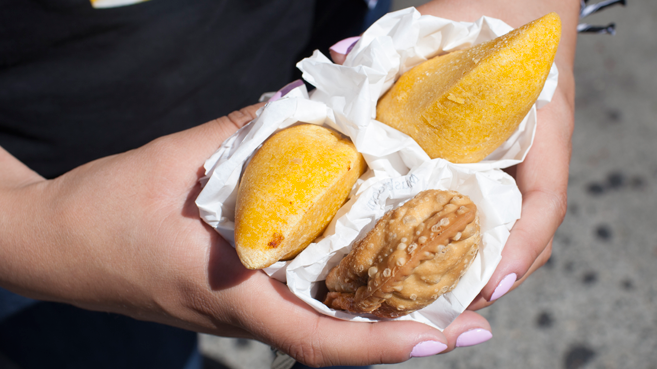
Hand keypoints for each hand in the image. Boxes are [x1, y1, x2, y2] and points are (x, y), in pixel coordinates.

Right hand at [0, 101, 494, 365]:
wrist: (55, 246)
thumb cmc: (107, 210)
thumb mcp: (178, 159)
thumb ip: (246, 132)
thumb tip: (306, 106)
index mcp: (232, 291)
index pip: (320, 338)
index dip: (385, 343)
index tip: (444, 338)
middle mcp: (244, 313)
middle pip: (336, 338)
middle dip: (404, 332)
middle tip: (469, 312)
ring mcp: (239, 313)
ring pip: (322, 325)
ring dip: (381, 315)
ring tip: (438, 291)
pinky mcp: (233, 299)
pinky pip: (299, 305)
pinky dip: (342, 294)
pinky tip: (369, 268)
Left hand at [412, 0, 578, 308]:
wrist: (509, 7)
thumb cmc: (484, 21)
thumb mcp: (448, 28)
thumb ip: (394, 49)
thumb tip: (339, 58)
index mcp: (539, 127)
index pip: (545, 200)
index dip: (521, 248)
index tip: (492, 284)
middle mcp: (534, 155)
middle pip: (530, 232)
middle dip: (494, 273)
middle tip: (447, 305)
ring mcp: (522, 165)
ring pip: (515, 229)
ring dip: (482, 264)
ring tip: (436, 294)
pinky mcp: (503, 166)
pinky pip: (499, 212)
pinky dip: (471, 239)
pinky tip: (431, 254)